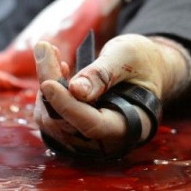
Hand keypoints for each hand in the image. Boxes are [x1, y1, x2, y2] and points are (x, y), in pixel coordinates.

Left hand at [33, 34, 190, 156]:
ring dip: (45, 87)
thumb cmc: (142, 63)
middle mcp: (106, 141)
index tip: (48, 83)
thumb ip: (102, 73)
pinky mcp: (73, 131)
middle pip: (65, 123)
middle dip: (50, 85)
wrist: (145, 72)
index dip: (67, 106)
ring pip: (51, 121)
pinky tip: (56, 70)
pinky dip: (47, 92)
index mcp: (130, 127)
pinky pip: (50, 117)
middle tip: (45, 48)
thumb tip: (75, 90)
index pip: (92, 125)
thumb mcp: (127, 57)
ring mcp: (88, 140)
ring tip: (51, 55)